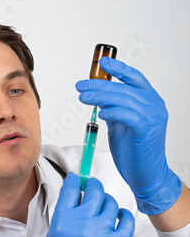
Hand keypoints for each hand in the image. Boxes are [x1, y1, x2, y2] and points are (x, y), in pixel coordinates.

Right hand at [27, 174, 133, 236]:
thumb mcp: (53, 235)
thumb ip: (65, 214)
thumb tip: (76, 194)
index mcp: (62, 220)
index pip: (71, 188)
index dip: (76, 180)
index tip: (78, 179)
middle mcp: (81, 223)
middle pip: (94, 190)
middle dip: (94, 186)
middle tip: (93, 189)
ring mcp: (100, 233)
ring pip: (110, 203)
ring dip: (107, 203)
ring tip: (103, 211)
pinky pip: (126, 219)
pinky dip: (123, 215)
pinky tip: (118, 218)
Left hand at [76, 57, 181, 213]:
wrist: (146, 173)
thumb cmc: (134, 150)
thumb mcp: (120, 123)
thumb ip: (113, 108)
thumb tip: (98, 96)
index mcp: (150, 101)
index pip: (134, 78)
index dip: (118, 69)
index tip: (102, 63)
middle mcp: (154, 105)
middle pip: (123, 88)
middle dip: (99, 85)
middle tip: (81, 86)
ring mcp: (152, 117)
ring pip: (123, 99)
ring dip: (100, 96)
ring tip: (83, 97)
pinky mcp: (146, 130)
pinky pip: (126, 115)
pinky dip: (112, 112)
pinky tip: (101, 113)